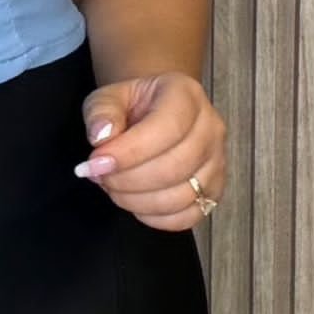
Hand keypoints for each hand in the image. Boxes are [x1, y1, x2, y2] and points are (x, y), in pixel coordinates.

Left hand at [76, 71, 226, 229]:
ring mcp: (216, 162)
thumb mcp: (108, 98)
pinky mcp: (214, 190)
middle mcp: (210, 128)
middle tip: (100, 176)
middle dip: (128, 180)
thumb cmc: (133, 107)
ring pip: (181, 196)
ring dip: (137, 201)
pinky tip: (135, 203)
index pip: (167, 128)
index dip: (129, 152)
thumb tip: (101, 137)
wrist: (154, 113)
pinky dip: (155, 217)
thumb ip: (101, 112)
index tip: (96, 163)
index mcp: (186, 96)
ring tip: (114, 187)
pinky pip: (188, 216)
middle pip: (175, 167)